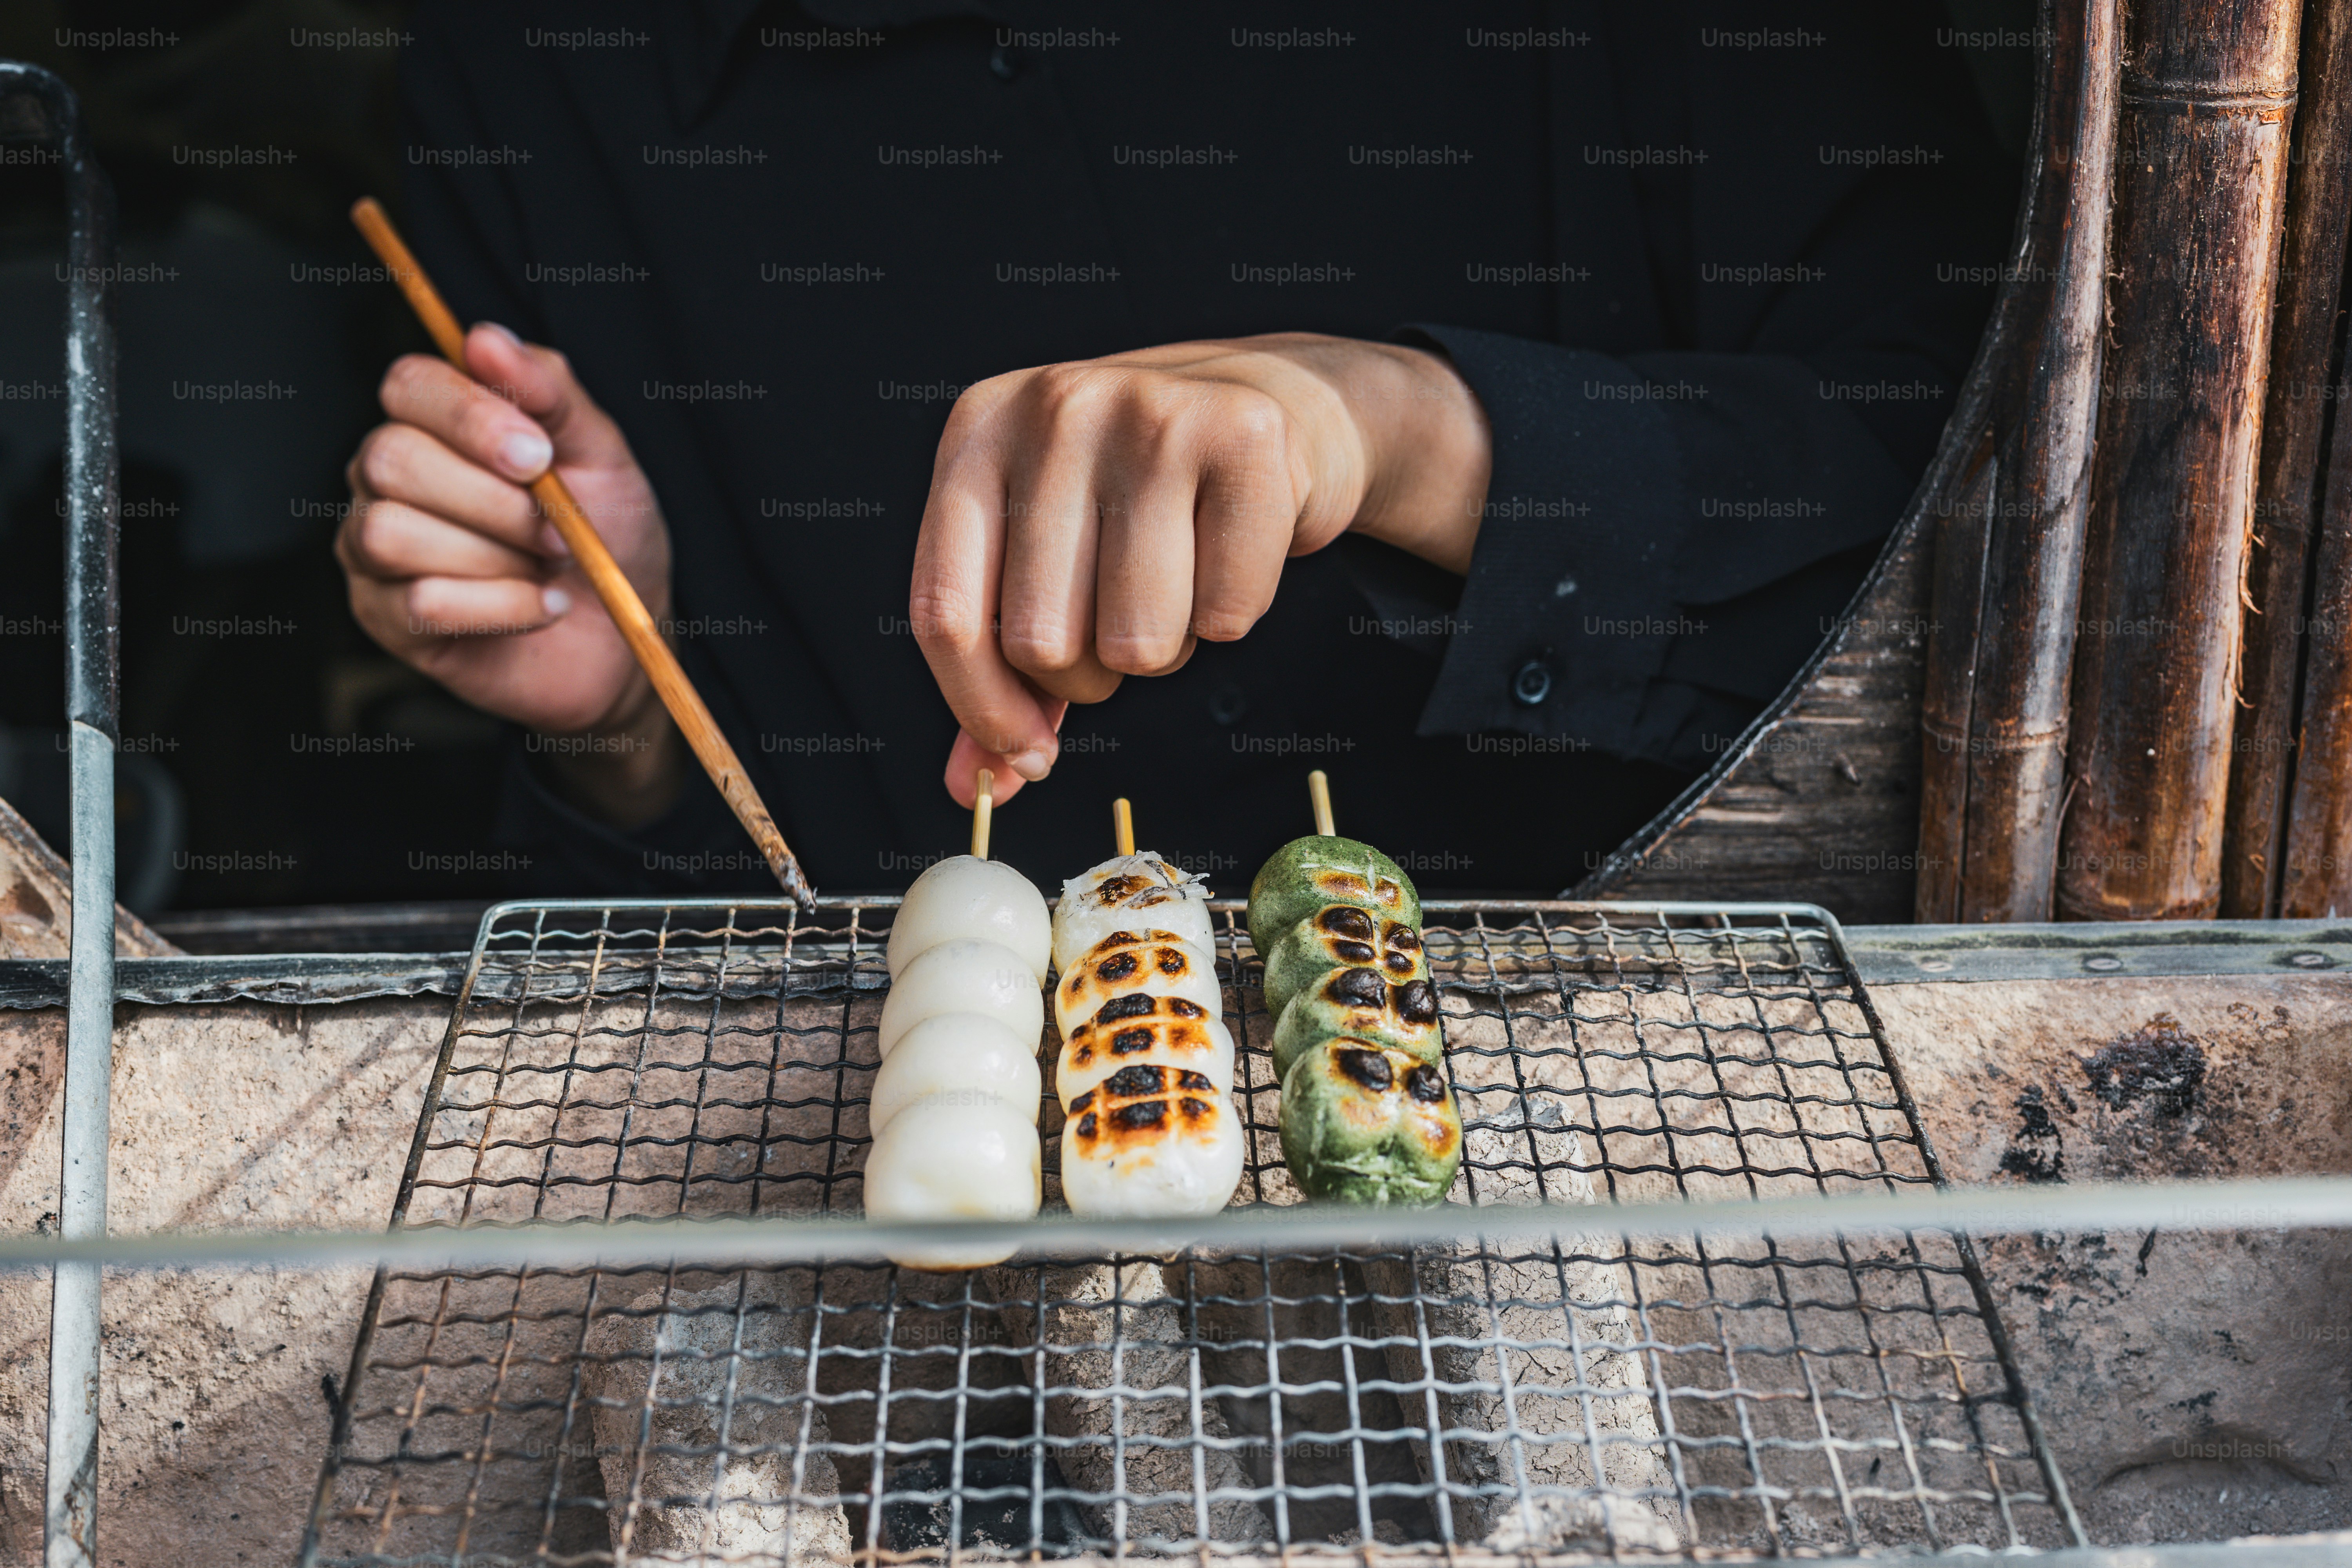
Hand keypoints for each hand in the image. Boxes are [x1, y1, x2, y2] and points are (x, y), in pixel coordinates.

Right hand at [335, 323, 683, 824]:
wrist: (625, 637)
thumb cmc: (608, 535)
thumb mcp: (600, 451)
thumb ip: (548, 388)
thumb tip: (484, 337)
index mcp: (432, 424)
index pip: (406, 385)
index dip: (469, 416)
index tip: (539, 454)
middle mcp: (386, 479)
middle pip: (391, 459)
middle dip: (493, 500)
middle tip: (558, 529)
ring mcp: (374, 549)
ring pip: (391, 532)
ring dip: (494, 556)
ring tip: (546, 568)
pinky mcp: (387, 618)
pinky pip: (421, 601)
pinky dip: (501, 605)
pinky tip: (542, 605)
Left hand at [911, 333, 1490, 805]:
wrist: (1277, 402)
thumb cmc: (1146, 495)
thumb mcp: (1049, 557)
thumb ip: (1000, 669)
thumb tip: (976, 785)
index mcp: (979, 435)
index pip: (945, 614)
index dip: (982, 709)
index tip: (1027, 751)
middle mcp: (1054, 411)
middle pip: (1040, 643)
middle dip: (1090, 671)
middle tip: (1123, 620)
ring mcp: (1152, 415)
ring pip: (1136, 642)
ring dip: (1164, 648)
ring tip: (1178, 582)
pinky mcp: (1245, 439)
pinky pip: (1226, 617)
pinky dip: (1232, 616)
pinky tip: (1230, 555)